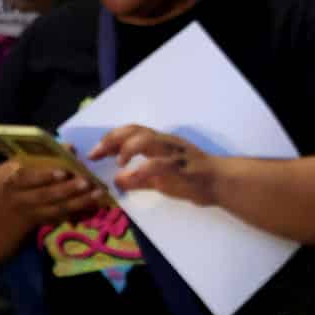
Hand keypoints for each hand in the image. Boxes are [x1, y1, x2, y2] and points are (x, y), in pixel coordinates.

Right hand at [0, 160, 106, 226]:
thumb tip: (70, 147)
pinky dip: (75, 214)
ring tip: (96, 195)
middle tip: (87, 183)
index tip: (63, 172)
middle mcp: (19, 198)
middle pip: (44, 195)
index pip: (26, 178)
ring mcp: (29, 213)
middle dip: (67, 190)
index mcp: (11, 179)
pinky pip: (57, 220)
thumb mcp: (16, 164)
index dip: (44, 176)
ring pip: (54, 209)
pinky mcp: (37, 223)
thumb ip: (41, 156)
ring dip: (77, 203)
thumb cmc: (11, 176)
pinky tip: (91, 208)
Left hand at [90, 124, 221, 206]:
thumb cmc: (193, 181)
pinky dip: (143, 169)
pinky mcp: (183, 166)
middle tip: (94, 155)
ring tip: (117, 163)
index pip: (131, 132)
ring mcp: (175, 152)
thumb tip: (117, 182)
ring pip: (148, 139)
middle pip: (135, 130)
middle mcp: (165, 142)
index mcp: (159, 143)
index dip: (110, 139)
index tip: (93, 153)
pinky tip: (131, 176)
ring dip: (128, 149)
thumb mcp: (160, 181)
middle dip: (111, 140)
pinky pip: (161, 163)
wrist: (221, 183)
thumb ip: (139, 180)